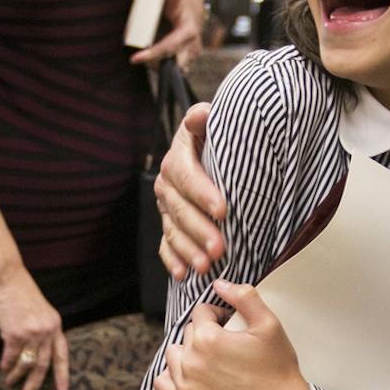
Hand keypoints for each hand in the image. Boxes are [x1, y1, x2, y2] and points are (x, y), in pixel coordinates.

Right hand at [0, 271, 68, 389]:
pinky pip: (11, 356)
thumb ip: (39, 329)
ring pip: (26, 363)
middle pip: (44, 364)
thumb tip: (31, 348)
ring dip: (17, 375)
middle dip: (36, 383)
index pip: (62, 353)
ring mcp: (31, 333)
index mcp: (55, 324)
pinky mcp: (15, 334)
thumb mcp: (38, 310)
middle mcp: (46, 330)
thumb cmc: (19, 291)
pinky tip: (3, 368)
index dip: (63, 373)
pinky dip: (6, 364)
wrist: (5, 278)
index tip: (63, 389)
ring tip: (11, 383)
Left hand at [133, 0, 206, 69]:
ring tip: (144, 54)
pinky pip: (170, 67)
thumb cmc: (180, 4)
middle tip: (139, 58)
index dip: (151, 55)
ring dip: (155, 63)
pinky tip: (151, 55)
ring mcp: (190, 57)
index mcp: (188, 33)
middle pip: (169, 64)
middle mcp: (192, 48)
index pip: (168, 48)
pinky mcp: (186, 62)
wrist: (192, 12)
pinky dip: (159, 63)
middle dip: (153, 64)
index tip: (134, 59)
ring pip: (169, 68)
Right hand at [153, 103, 224, 280]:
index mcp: (178, 157)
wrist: (213, 151)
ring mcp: (167, 206)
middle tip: (219, 249)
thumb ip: (205, 120)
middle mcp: (167, 183)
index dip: (202, 193)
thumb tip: (200, 114)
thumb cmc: (219, 139)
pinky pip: (166, 245)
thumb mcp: (215, 124)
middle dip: (198, 230)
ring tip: (205, 267)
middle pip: (179, 209)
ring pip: (173, 230)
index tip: (223, 210)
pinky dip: (173, 260)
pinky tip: (182, 275)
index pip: (186, 175)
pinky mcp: (169, 225)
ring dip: (188, 250)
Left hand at [154, 282, 309, 389]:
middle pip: (188, 332)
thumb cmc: (277, 367)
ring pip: (174, 355)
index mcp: (207, 339)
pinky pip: (162, 383)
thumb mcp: (268, 324)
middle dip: (206, 333)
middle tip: (228, 344)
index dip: (219, 314)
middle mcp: (191, 362)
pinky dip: (172, 376)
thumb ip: (244, 297)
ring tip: (212, 359)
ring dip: (189, 352)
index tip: (233, 325)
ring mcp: (186, 385)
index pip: (200, 312)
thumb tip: (219, 284)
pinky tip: (190, 374)